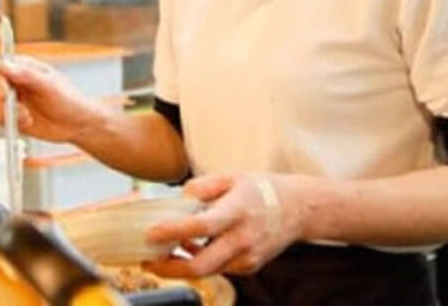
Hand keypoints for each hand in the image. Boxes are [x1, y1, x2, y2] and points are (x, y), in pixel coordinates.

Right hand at [0, 54, 103, 142]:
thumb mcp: (51, 86)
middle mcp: (11, 81)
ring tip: (26, 120)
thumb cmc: (69, 100)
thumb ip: (28, 75)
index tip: (4, 92)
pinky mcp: (6, 116)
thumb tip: (4, 65)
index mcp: (22, 66)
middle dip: (2, 102)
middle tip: (21, 112)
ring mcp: (7, 99)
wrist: (76, 125)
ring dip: (2, 115)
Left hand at [141, 173, 302, 277]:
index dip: (173, 232)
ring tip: (163, 251)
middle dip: (169, 268)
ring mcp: (247, 258)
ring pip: (207, 271)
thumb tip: (176, 201)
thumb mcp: (231, 176)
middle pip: (201, 266)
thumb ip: (201, 187)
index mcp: (238, 210)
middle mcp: (243, 239)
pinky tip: (190, 247)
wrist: (299, 209)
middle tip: (148, 260)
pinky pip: (217, 268)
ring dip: (181, 265)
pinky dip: (199, 260)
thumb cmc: (262, 189)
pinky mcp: (249, 267)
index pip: (202, 226)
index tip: (150, 234)